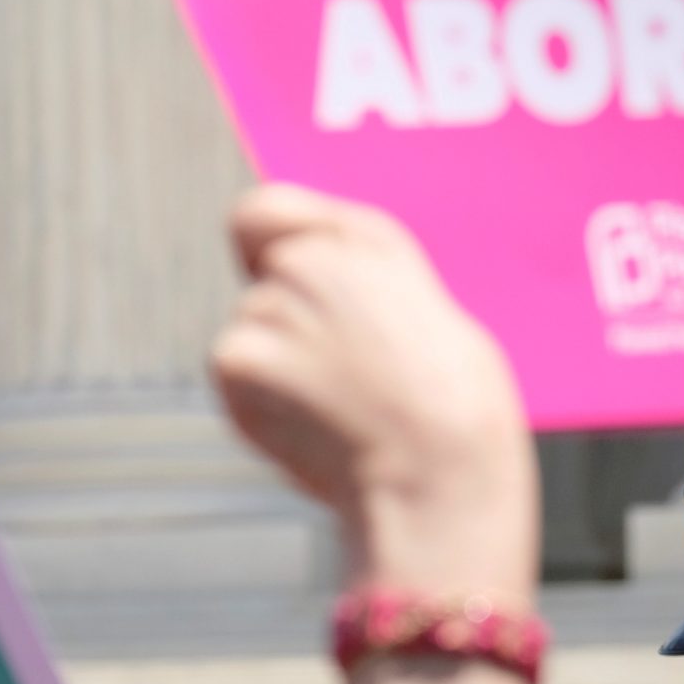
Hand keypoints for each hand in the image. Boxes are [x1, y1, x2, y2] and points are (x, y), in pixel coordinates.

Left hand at [214, 185, 538, 600]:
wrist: (439, 472)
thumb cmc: (453, 409)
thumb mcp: (421, 311)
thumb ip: (358, 281)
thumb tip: (295, 276)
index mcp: (368, 237)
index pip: (264, 212)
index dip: (267, 249)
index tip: (288, 286)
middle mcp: (312, 258)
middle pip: (259, 282)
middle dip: (283, 323)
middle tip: (340, 375)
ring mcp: (270, 305)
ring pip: (247, 333)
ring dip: (276, 371)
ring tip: (339, 409)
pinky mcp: (238, 357)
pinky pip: (231, 379)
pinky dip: (257, 408)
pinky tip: (312, 428)